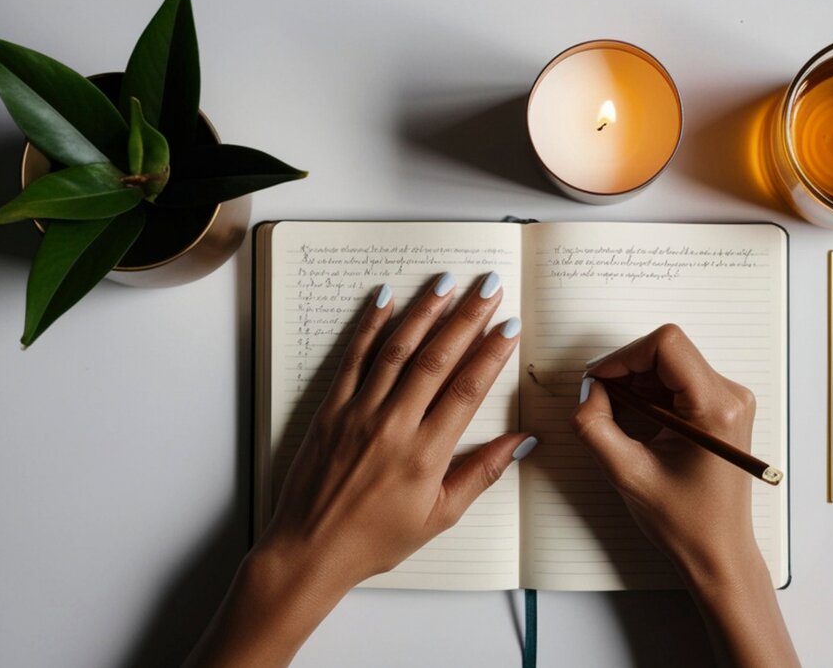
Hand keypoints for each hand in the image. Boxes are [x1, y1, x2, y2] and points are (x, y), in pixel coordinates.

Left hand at [186, 272, 532, 667]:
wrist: (311, 549)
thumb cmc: (376, 538)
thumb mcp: (440, 515)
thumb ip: (481, 473)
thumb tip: (521, 441)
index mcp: (425, 454)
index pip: (467, 390)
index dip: (492, 354)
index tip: (509, 327)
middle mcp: (393, 426)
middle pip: (437, 359)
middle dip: (467, 318)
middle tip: (488, 287)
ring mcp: (359, 413)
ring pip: (398, 350)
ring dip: (425, 312)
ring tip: (446, 283)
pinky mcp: (331, 409)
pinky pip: (354, 359)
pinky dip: (371, 326)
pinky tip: (386, 300)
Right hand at [572, 323, 759, 582]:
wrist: (718, 551)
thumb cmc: (686, 522)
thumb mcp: (627, 473)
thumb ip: (595, 426)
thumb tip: (587, 392)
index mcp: (716, 409)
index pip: (666, 346)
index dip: (623, 357)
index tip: (599, 381)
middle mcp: (731, 397)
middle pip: (667, 352)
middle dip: (626, 372)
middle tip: (601, 403)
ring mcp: (729, 401)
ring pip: (670, 364)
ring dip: (636, 384)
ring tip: (620, 419)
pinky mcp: (721, 409)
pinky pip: (678, 381)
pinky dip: (650, 394)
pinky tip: (639, 423)